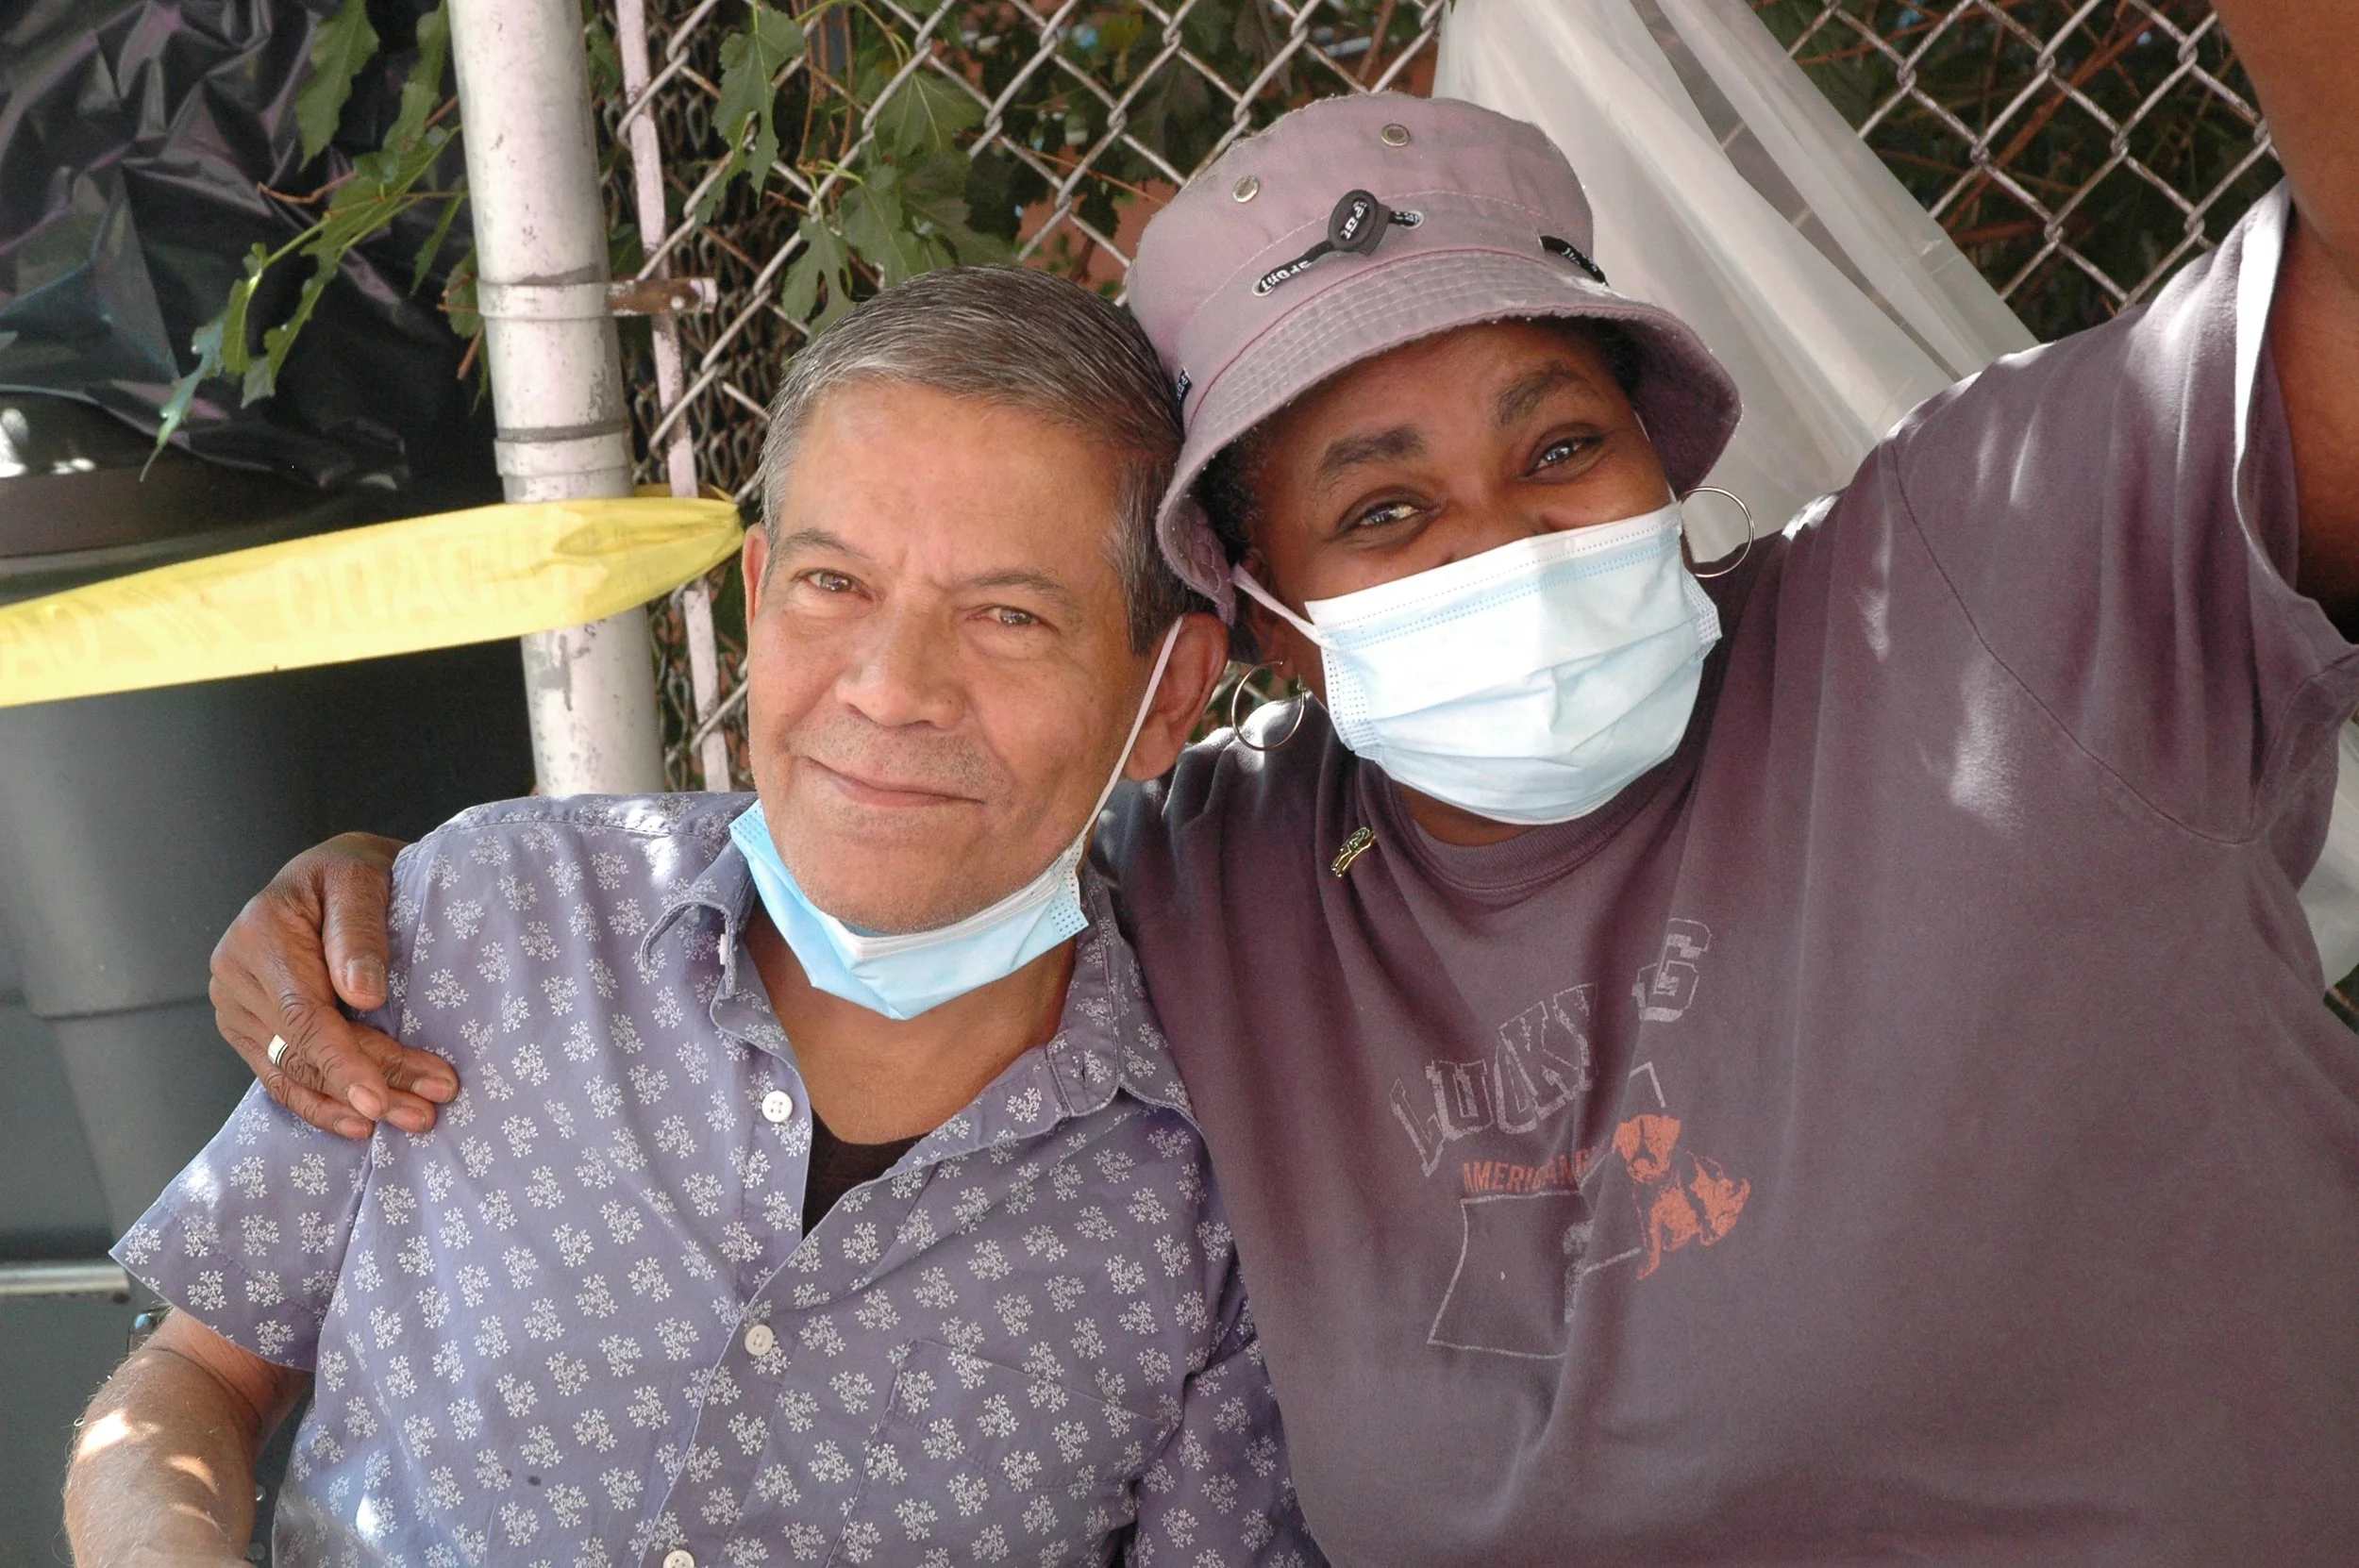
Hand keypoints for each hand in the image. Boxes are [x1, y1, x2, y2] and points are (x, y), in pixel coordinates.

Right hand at [207, 833, 455, 1137]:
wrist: (329, 873)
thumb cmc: (351, 871)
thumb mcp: (362, 878)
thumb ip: (360, 932)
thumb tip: (362, 995)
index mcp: (261, 932)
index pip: (303, 1014)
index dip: (344, 1061)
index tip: (380, 1098)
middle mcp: (236, 972)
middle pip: (304, 1049)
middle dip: (370, 1084)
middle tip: (427, 1110)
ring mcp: (236, 1004)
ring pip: (292, 1071)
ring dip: (350, 1104)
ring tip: (411, 1118)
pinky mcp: (248, 1026)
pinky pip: (280, 1074)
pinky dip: (320, 1103)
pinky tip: (358, 1124)